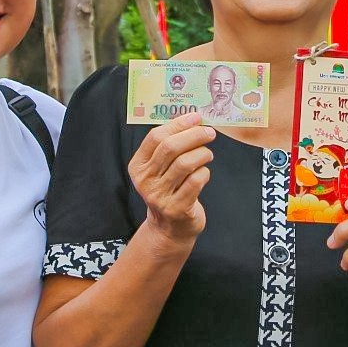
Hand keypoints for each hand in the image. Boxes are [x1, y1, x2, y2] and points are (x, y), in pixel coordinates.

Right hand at [130, 113, 214, 243]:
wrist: (168, 229)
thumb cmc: (169, 190)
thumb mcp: (159, 170)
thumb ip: (168, 147)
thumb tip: (192, 119)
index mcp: (138, 166)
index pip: (155, 137)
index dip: (178, 124)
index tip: (196, 117)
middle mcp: (145, 180)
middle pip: (170, 148)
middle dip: (194, 135)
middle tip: (209, 132)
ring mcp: (159, 196)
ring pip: (185, 163)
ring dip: (202, 154)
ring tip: (208, 154)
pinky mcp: (176, 208)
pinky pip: (195, 181)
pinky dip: (204, 172)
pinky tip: (204, 173)